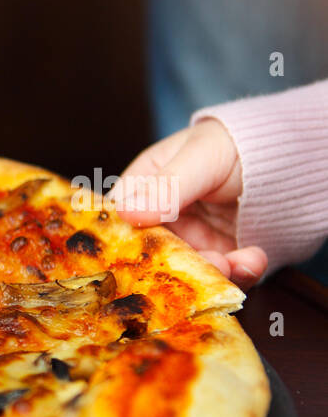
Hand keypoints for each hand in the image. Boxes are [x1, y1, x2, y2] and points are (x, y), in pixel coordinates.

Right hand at [110, 119, 267, 287]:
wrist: (296, 154)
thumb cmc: (238, 142)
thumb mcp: (201, 157)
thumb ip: (167, 186)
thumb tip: (126, 214)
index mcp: (145, 186)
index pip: (120, 221)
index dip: (122, 244)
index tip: (138, 260)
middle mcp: (164, 217)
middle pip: (152, 254)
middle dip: (177, 265)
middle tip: (206, 261)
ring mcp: (193, 238)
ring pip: (187, 270)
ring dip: (211, 271)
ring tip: (235, 263)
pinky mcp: (222, 254)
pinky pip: (221, 273)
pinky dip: (238, 272)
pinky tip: (252, 259)